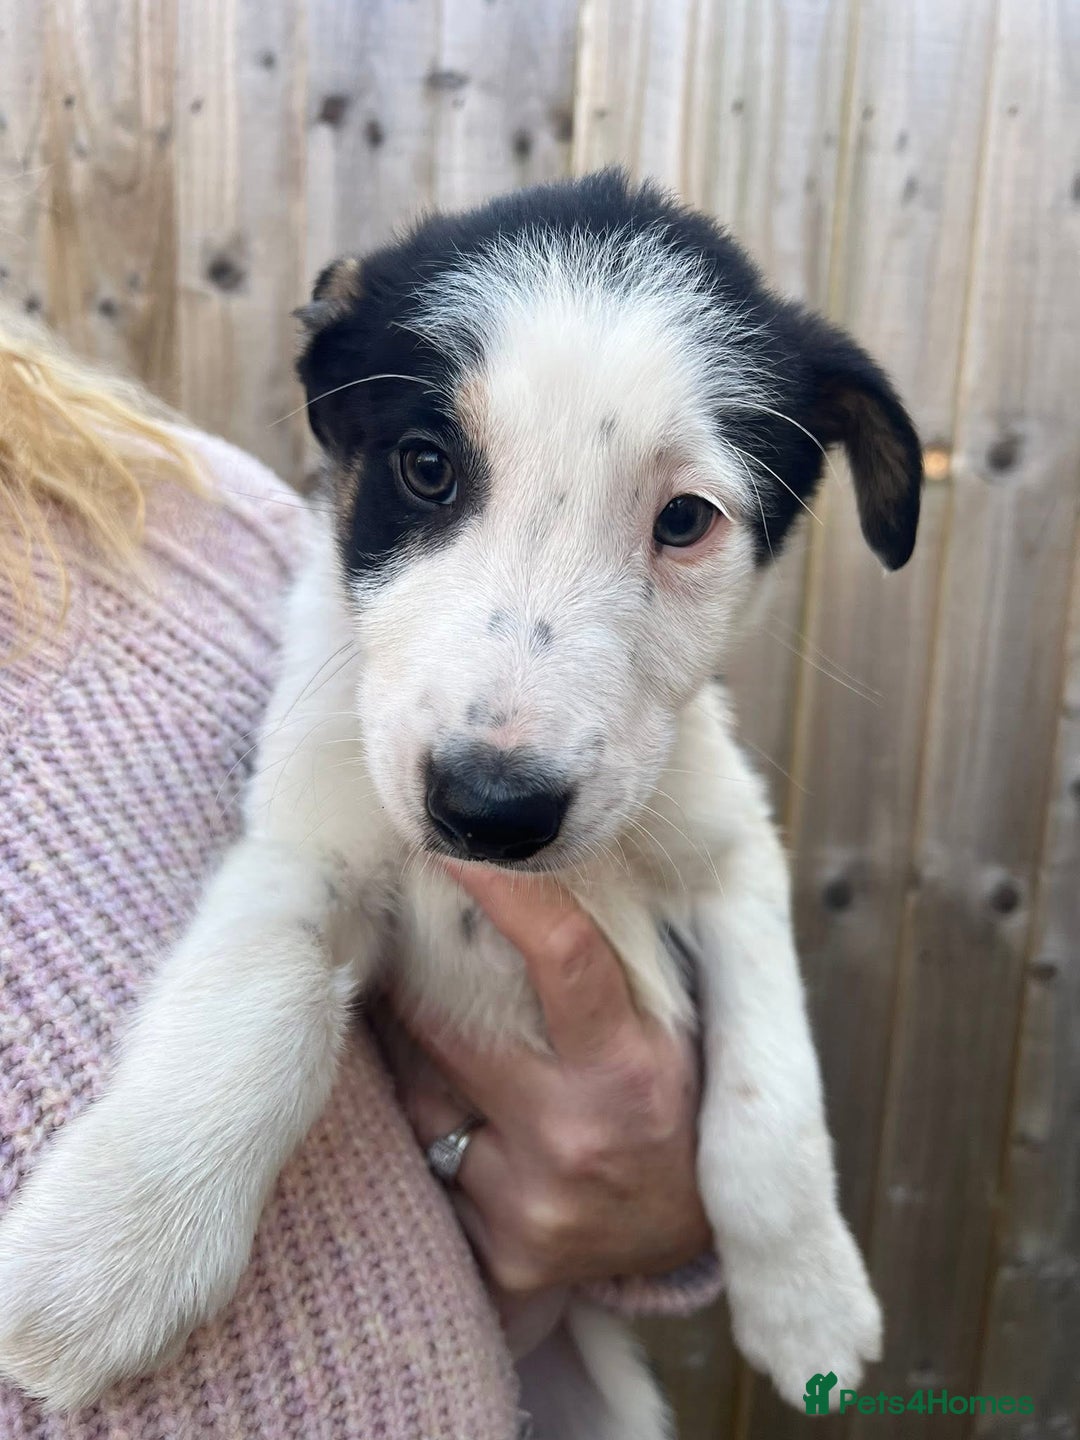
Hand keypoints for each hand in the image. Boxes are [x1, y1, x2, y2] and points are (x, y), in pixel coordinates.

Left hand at [387, 865, 712, 1313]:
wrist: (684, 1248)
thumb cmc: (673, 1112)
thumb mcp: (667, 1035)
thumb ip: (605, 971)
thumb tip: (534, 869)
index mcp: (630, 1070)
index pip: (563, 958)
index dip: (506, 891)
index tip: (455, 841)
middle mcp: (575, 1139)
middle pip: (451, 1026)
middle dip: (423, 982)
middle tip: (406, 940)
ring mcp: (531, 1204)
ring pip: (424, 1098)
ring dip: (424, 1064)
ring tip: (458, 1053)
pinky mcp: (500, 1254)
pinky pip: (429, 1162)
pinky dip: (436, 1132)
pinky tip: (471, 1127)